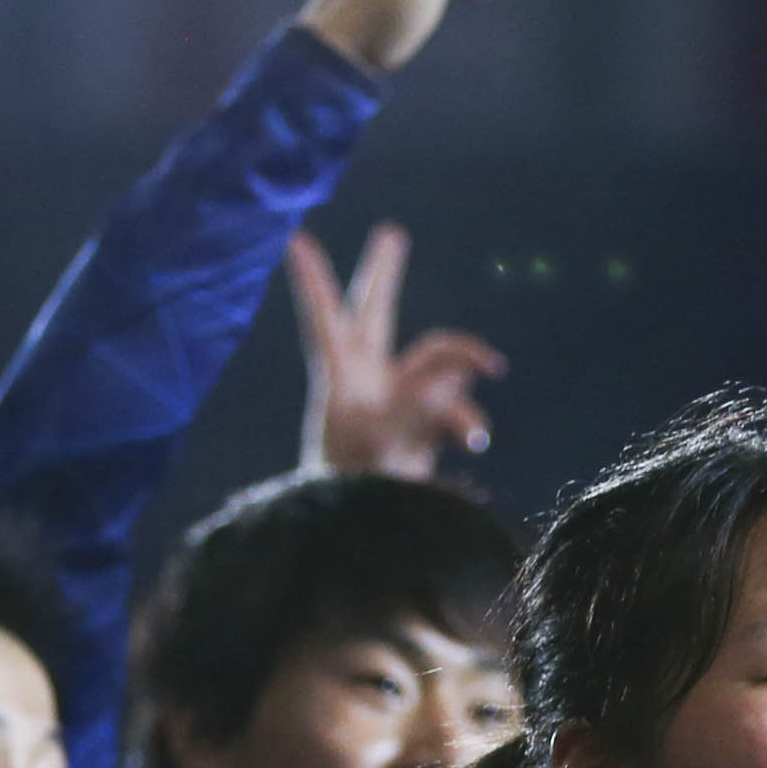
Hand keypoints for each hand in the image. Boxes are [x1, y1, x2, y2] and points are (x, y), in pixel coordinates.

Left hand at [291, 224, 504, 476]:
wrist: (369, 534)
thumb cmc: (363, 486)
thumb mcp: (388, 440)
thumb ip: (425, 400)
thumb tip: (466, 371)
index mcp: (339, 375)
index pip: (324, 316)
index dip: (313, 277)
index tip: (294, 238)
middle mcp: (367, 379)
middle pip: (377, 311)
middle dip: (385, 273)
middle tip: (391, 233)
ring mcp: (395, 399)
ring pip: (438, 361)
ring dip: (461, 376)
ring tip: (470, 425)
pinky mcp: (421, 425)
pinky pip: (455, 407)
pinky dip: (465, 422)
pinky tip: (471, 442)